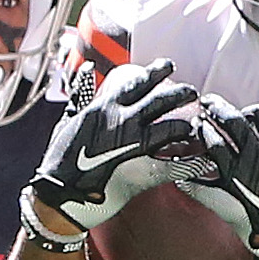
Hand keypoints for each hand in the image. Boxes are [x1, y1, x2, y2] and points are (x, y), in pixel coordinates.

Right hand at [29, 60, 200, 230]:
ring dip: (186, 125)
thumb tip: (86, 70)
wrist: (58, 193)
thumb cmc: (60, 157)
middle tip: (192, 91)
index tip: (169, 66)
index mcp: (104, 107)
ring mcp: (132, 146)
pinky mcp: (139, 171)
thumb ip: (80, 94)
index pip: (137, 82)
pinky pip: (172, 164)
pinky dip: (188, 162)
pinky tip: (200, 159)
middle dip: (180, 93)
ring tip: (196, 123)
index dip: (156, 72)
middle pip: (160, 101)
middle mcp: (121, 121)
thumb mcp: (68, 119)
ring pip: (170, 129)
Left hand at [184, 97, 258, 259]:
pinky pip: (202, 175)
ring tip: (197, 126)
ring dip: (203, 131)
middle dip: (217, 107)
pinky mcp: (227, 195)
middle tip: (206, 103)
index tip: (244, 116)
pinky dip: (191, 165)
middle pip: (232, 119)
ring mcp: (241, 174)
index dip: (250, 111)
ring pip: (214, 141)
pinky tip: (185, 159)